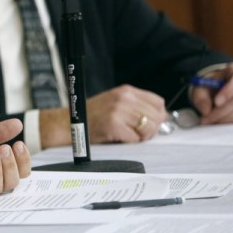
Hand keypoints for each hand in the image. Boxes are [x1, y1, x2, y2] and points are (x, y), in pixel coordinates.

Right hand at [40, 85, 166, 147]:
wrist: (69, 123)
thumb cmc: (93, 115)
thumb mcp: (116, 102)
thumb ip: (137, 105)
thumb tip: (163, 116)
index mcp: (126, 91)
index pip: (158, 102)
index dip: (158, 115)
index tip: (149, 122)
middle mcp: (124, 98)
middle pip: (157, 116)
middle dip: (151, 128)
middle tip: (137, 132)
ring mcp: (118, 111)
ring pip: (149, 128)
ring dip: (142, 136)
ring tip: (128, 134)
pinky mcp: (114, 125)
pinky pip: (136, 139)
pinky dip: (130, 141)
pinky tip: (119, 137)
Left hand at [192, 62, 232, 124]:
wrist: (217, 89)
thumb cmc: (210, 86)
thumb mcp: (201, 87)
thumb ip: (201, 97)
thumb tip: (206, 110)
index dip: (229, 91)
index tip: (217, 103)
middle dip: (223, 111)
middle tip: (208, 119)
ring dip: (227, 118)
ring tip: (211, 122)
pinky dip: (232, 121)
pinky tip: (221, 123)